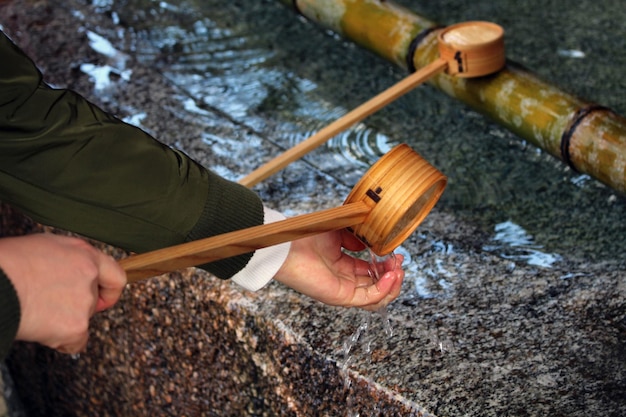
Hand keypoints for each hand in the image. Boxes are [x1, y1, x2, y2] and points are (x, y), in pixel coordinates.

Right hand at [0, 233, 126, 353]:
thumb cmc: (6, 264)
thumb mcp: (44, 245)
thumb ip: (69, 258)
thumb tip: (73, 270)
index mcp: (84, 254)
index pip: (115, 276)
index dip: (109, 291)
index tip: (102, 298)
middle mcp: (89, 276)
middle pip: (93, 300)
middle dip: (73, 305)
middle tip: (43, 302)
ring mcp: (84, 302)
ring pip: (81, 320)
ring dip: (63, 321)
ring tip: (34, 310)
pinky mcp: (75, 327)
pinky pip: (77, 343)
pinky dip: (61, 342)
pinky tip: (41, 329)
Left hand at [274, 230, 403, 310]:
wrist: (289, 244)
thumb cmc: (308, 236)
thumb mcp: (340, 232)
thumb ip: (357, 238)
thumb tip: (372, 244)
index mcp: (342, 266)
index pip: (371, 272)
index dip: (387, 265)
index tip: (397, 254)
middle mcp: (344, 280)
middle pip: (377, 286)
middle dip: (393, 275)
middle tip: (400, 262)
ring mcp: (343, 290)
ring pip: (377, 297)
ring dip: (392, 285)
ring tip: (398, 271)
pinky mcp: (341, 297)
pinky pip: (369, 299)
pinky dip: (383, 289)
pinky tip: (391, 276)